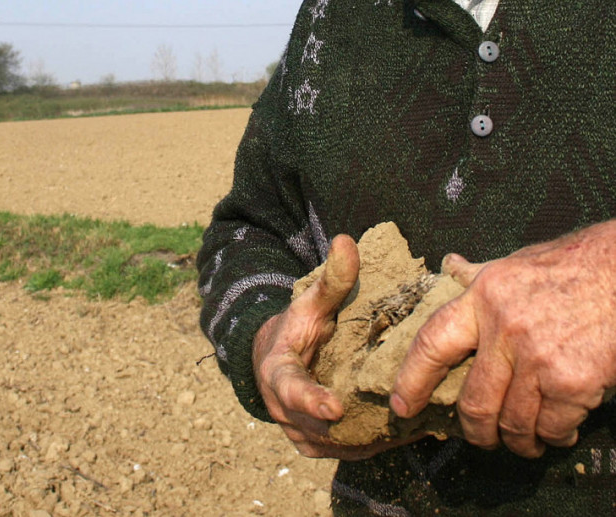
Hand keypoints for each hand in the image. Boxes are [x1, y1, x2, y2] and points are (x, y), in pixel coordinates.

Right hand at [253, 235, 401, 458]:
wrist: (275, 360)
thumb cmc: (296, 328)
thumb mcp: (310, 302)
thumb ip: (331, 280)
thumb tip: (347, 240)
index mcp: (278, 374)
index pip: (290, 390)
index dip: (310, 401)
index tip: (334, 408)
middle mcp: (285, 412)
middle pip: (321, 427)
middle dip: (359, 423)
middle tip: (404, 415)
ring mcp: (301, 435)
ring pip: (340, 444)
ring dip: (376, 436)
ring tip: (418, 424)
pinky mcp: (319, 447)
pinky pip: (351, 451)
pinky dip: (380, 443)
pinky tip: (412, 432)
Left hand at [391, 221, 615, 457]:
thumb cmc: (574, 265)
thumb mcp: (516, 263)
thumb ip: (480, 275)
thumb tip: (451, 266)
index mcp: (482, 298)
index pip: (432, 344)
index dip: (412, 380)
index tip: (402, 405)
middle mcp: (503, 330)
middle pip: (474, 401)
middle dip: (476, 431)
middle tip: (481, 438)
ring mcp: (538, 357)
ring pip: (513, 421)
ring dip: (518, 441)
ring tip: (525, 442)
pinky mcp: (572, 380)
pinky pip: (552, 426)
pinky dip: (554, 437)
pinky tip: (558, 433)